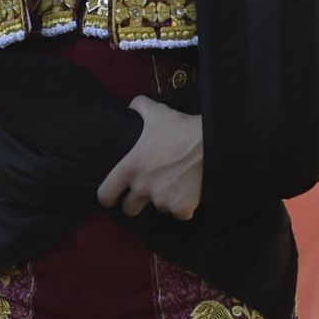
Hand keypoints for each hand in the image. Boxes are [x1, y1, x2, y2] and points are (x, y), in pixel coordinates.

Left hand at [97, 95, 203, 220]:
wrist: (212, 142)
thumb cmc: (181, 128)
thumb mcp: (157, 112)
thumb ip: (139, 107)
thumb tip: (132, 106)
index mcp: (131, 168)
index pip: (105, 194)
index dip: (108, 195)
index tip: (114, 195)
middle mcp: (143, 188)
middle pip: (129, 209)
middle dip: (136, 202)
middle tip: (149, 189)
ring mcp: (162, 201)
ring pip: (159, 208)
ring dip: (164, 199)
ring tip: (176, 181)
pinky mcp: (182, 208)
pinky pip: (179, 213)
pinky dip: (184, 206)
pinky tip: (190, 191)